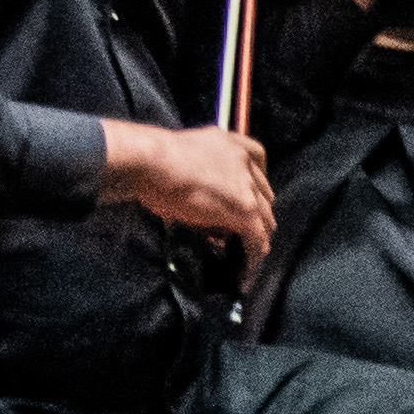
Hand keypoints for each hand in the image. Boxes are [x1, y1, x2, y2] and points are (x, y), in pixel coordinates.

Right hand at [94, 116, 272, 257]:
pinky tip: (245, 269)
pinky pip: (257, 239)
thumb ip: (204, 175)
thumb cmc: (152, 158)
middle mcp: (244, 162)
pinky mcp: (245, 211)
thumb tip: (204, 207)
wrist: (148, 161)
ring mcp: (248, 187)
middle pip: (264, 194)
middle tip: (240, 231)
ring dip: (256, 237)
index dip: (256, 178)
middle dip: (256, 213)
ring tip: (245, 255)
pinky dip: (253, 256)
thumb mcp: (184, 158)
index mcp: (229, 143)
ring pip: (265, 219)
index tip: (250, 192)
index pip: (257, 156)